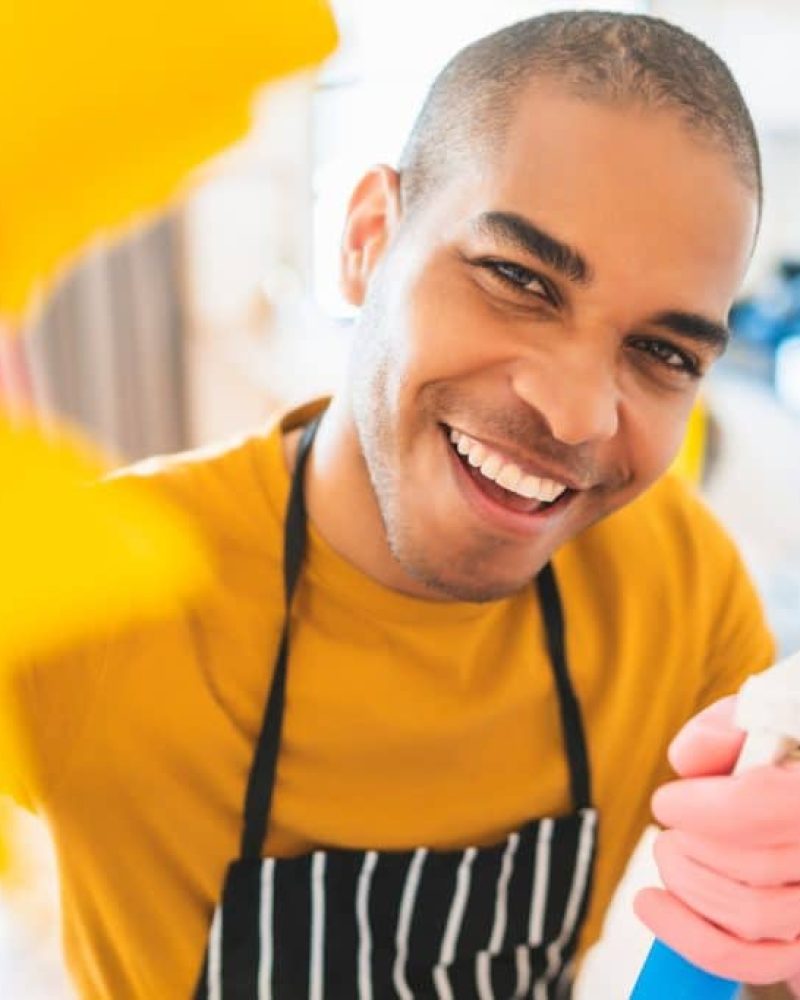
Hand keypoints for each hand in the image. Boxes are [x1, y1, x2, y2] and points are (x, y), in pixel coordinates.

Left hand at [633, 696, 799, 990]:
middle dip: (688, 846)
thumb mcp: (763, 719)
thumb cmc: (783, 752)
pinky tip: (656, 906)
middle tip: (671, 829)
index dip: (699, 809)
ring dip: (687, 884)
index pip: (757, 808)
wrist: (796, 791)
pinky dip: (693, 939)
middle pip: (748, 868)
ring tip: (669, 854)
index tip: (668, 802)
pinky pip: (755, 961)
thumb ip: (726, 728)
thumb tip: (686, 761)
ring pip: (750, 918)